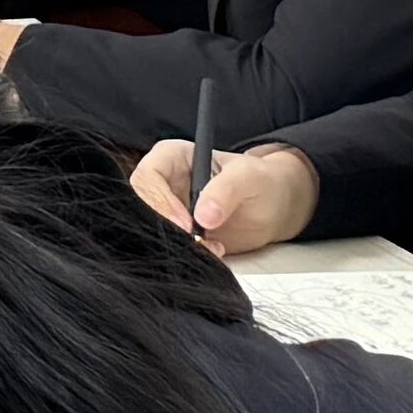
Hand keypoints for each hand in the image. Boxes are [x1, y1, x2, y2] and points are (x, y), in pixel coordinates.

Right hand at [124, 137, 319, 255]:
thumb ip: (226, 190)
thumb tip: (204, 216)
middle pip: (139, 207)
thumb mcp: (248, 176)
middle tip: (194, 242)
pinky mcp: (173, 235)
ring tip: (211, 248)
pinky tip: (210, 253)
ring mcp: (166, 212)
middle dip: (164, 228)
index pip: (147, 177)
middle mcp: (162, 185)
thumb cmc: (260, 181)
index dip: (159, 201)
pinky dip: (183, 255)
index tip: (186, 223)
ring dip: (175, 245)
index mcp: (171, 157)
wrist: (272, 208)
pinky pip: (165, 248)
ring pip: (150, 231)